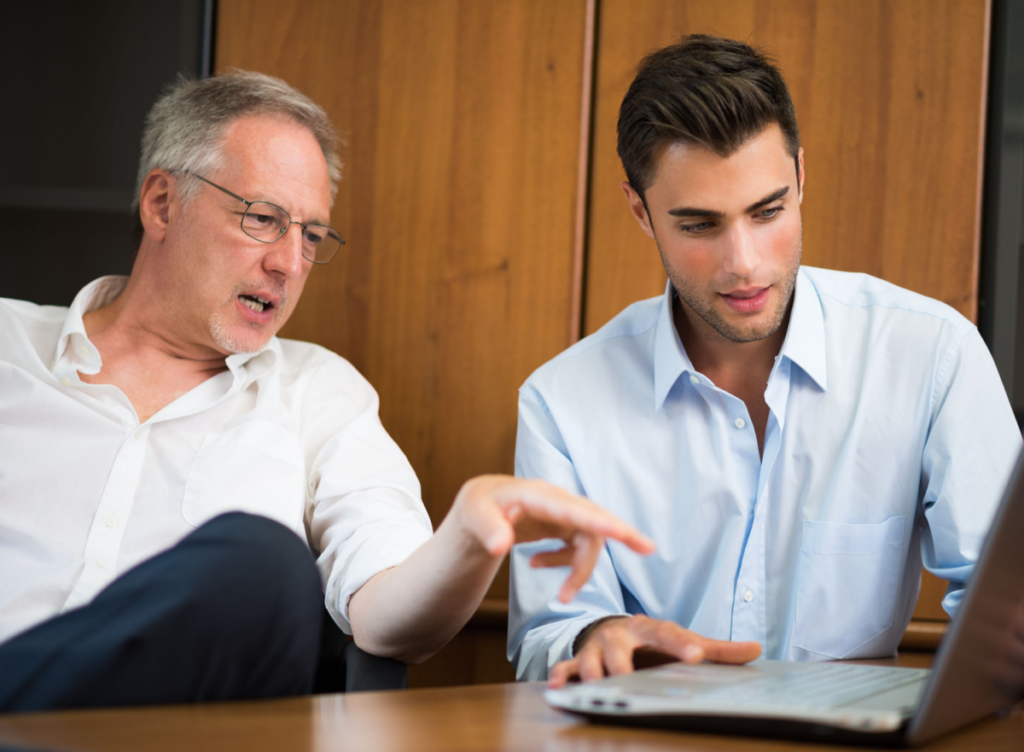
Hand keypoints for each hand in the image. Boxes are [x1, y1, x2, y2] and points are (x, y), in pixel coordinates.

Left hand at [448, 475, 654, 602]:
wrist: (479, 507)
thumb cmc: (476, 508)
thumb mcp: (471, 516)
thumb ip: (487, 528)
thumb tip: (502, 547)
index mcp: (537, 495)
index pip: (575, 509)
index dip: (603, 522)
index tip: (630, 535)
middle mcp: (555, 501)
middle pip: (594, 520)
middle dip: (622, 533)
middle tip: (648, 549)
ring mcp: (561, 513)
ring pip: (588, 539)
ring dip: (580, 570)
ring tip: (562, 597)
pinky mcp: (562, 524)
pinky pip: (577, 544)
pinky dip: (566, 563)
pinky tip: (537, 565)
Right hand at [548, 615, 761, 687]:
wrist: (614, 631)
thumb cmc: (653, 642)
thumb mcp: (682, 641)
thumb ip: (717, 649)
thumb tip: (757, 650)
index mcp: (649, 628)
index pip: (667, 633)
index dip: (682, 644)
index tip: (697, 656)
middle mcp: (621, 635)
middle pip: (620, 647)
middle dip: (623, 662)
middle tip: (630, 677)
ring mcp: (597, 647)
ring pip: (592, 660)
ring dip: (593, 674)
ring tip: (597, 689)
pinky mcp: (579, 660)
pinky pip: (567, 666)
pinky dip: (562, 675)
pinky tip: (560, 685)